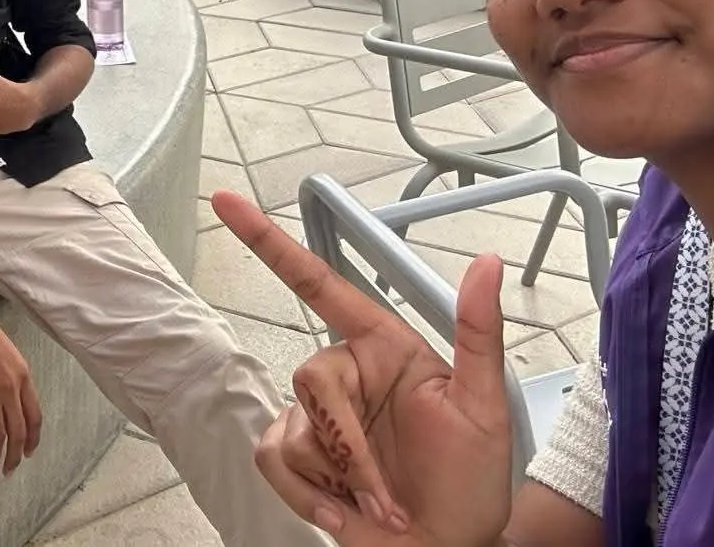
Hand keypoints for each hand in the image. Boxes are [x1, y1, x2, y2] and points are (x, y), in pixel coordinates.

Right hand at [0, 287, 42, 474]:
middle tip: (8, 470)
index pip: (35, 416)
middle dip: (15, 455)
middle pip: (18, 431)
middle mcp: (10, 385)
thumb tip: (10, 404)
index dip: (33, 439)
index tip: (29, 453)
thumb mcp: (8, 354)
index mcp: (23, 376)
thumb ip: (12, 379)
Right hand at [212, 191, 511, 546]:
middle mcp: (347, 375)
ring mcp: (318, 419)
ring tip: (378, 505)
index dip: (270, 242)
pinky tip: (344, 512)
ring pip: (292, 426)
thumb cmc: (472, 486)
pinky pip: (273, 458)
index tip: (228, 202)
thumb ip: (479, 332)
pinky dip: (308, 494)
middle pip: (310, 377)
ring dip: (339, 476)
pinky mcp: (297, 459)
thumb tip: (484, 263)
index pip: (319, 284)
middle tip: (384, 489)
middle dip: (347, 439)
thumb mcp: (486, 408)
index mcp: (384, 349)